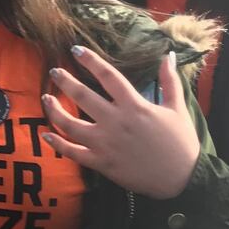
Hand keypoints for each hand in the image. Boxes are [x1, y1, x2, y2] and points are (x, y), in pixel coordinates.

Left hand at [42, 48, 199, 199]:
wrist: (182, 179)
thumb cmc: (181, 142)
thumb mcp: (178, 108)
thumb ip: (170, 81)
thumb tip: (168, 55)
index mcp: (135, 106)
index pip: (108, 76)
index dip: (91, 60)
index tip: (76, 50)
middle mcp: (116, 122)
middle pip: (83, 96)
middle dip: (65, 81)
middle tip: (54, 71)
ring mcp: (106, 144)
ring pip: (71, 124)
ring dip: (54, 110)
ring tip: (45, 98)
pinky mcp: (101, 163)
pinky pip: (73, 152)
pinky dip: (57, 144)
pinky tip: (46, 135)